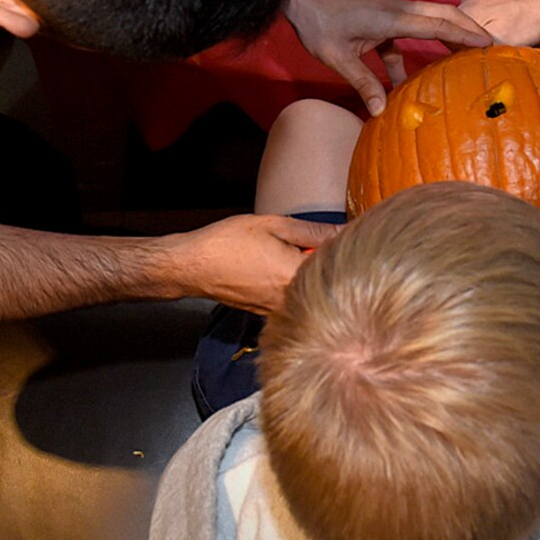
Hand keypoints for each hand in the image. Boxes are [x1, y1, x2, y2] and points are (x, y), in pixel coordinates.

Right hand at [168, 213, 338, 312]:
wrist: (192, 267)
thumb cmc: (227, 243)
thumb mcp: (273, 225)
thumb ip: (311, 231)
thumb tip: (342, 232)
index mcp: (295, 276)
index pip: (337, 267)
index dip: (343, 251)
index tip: (347, 239)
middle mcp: (289, 300)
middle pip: (325, 285)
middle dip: (329, 266)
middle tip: (321, 245)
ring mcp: (277, 311)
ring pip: (308, 295)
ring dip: (310, 278)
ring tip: (297, 257)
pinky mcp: (266, 314)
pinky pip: (291, 301)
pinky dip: (293, 286)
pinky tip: (281, 270)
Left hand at [286, 0, 490, 114]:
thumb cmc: (318, 22)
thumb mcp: (338, 57)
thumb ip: (363, 82)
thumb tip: (381, 112)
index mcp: (394, 18)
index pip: (439, 25)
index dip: (466, 34)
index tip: (489, 44)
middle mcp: (399, 11)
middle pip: (444, 15)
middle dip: (469, 28)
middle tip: (492, 45)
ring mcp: (391, 13)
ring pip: (429, 22)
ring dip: (448, 36)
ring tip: (465, 57)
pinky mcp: (382, 19)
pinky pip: (406, 35)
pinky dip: (412, 54)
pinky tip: (403, 82)